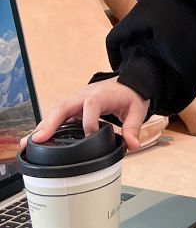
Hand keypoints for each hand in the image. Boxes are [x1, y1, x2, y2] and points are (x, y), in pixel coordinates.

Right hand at [19, 77, 149, 153]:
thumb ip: (133, 127)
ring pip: (55, 111)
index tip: (91, 135)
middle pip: (63, 106)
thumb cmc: (130, 94)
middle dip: (50, 123)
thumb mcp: (137, 109)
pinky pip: (57, 115)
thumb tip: (133, 146)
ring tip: (27, 143)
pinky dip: (46, 127)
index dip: (89, 120)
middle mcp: (84, 96)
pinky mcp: (72, 107)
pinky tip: (35, 141)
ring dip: (42, 126)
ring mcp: (76, 101)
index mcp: (101, 95)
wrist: (128, 81)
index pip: (91, 104)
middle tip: (38, 139)